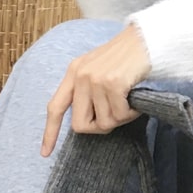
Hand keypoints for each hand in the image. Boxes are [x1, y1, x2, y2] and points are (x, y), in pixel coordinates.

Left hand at [41, 24, 151, 156]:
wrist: (146, 39)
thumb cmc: (126, 57)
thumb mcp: (98, 68)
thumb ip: (87, 89)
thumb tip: (88, 119)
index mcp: (73, 72)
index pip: (55, 107)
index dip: (50, 132)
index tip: (45, 152)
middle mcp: (80, 75)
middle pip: (80, 124)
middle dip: (99, 127)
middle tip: (116, 116)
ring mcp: (95, 80)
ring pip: (104, 122)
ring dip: (120, 118)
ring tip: (129, 102)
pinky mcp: (113, 84)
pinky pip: (120, 115)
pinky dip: (131, 113)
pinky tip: (136, 101)